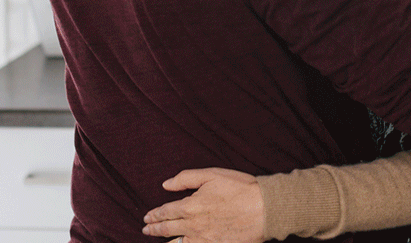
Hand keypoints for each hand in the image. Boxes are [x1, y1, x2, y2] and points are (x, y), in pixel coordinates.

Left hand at [142, 167, 265, 242]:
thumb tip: (165, 184)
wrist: (264, 209)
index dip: (154, 215)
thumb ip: (186, 178)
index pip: (165, 212)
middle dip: (154, 229)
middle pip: (168, 229)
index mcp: (190, 206)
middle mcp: (193, 226)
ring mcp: (203, 239)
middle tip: (146, 230)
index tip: (147, 217)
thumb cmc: (240, 188)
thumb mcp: (212, 175)